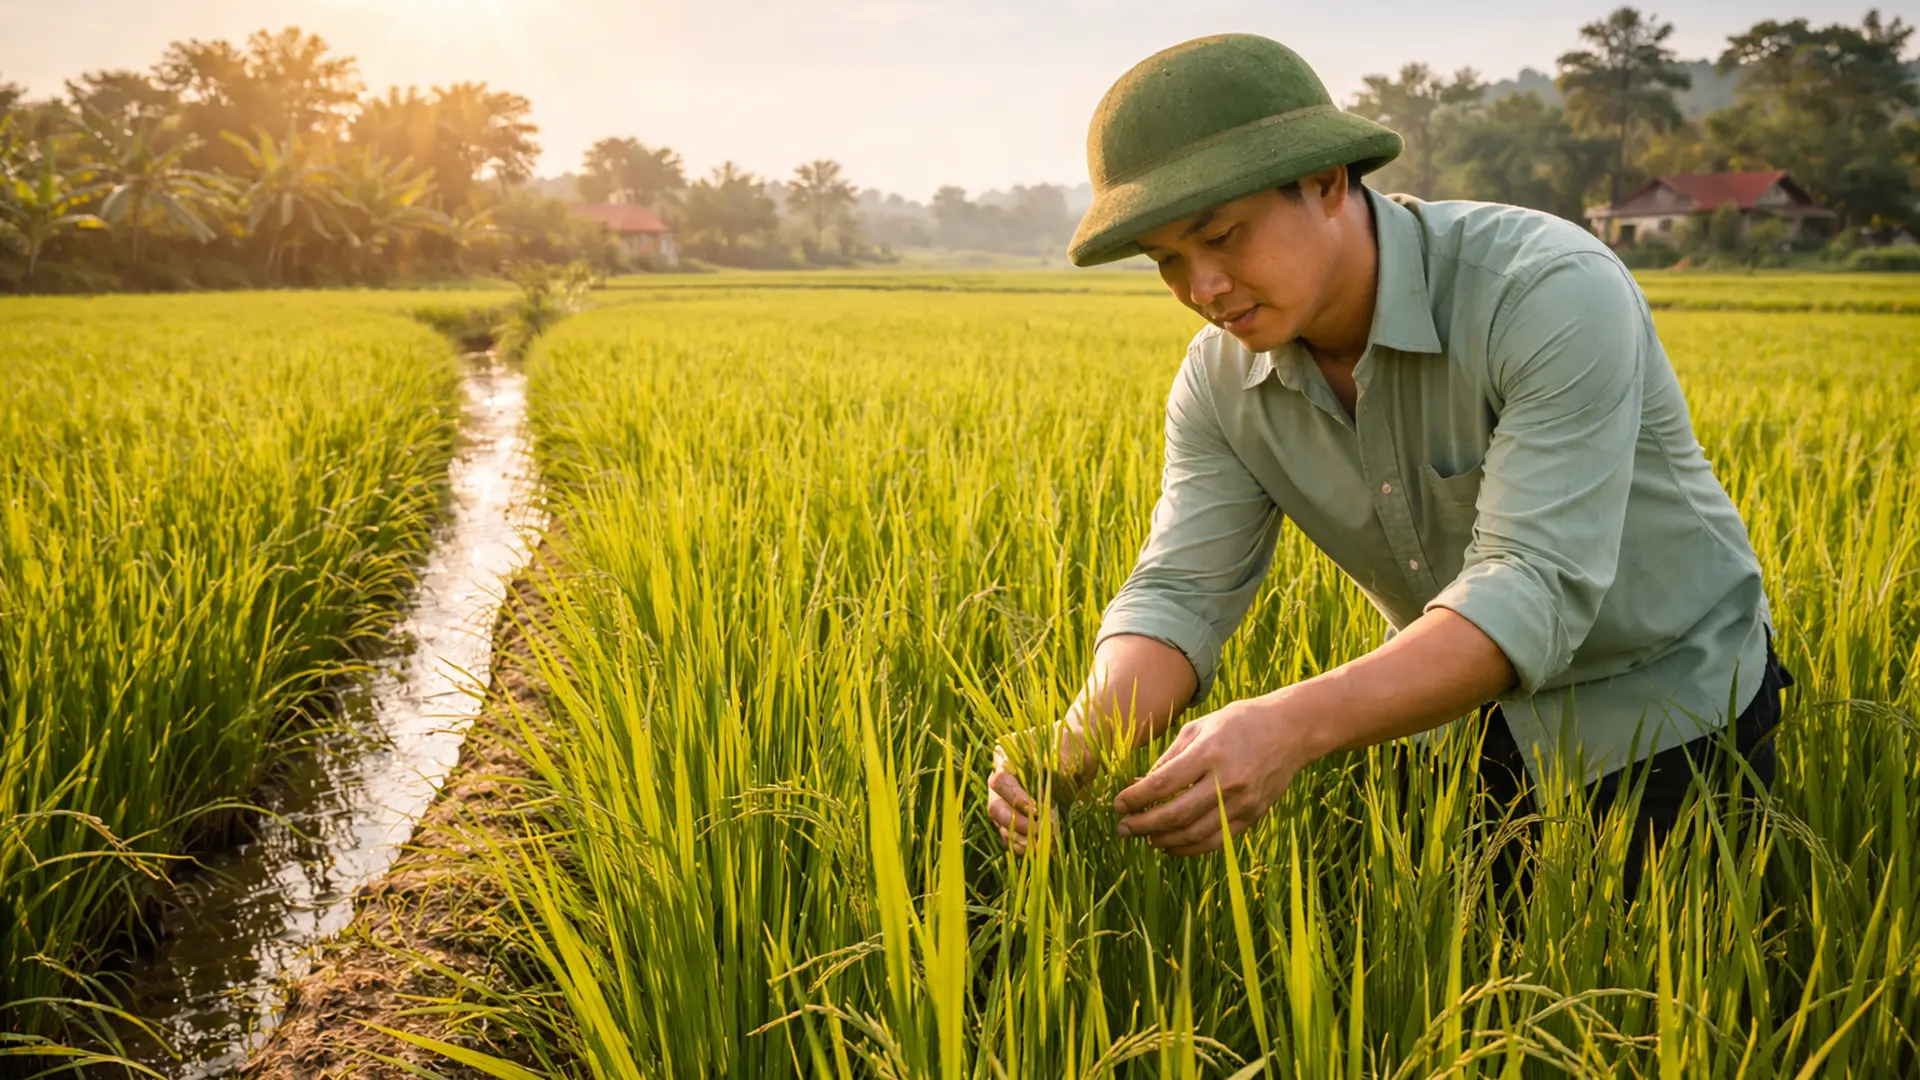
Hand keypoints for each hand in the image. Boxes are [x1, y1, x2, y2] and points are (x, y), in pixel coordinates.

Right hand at [987, 722, 1093, 855]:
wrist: (1083, 754)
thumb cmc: (1074, 746)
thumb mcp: (1073, 748)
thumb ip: (1064, 758)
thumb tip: (1058, 776)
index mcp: (1007, 757)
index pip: (1001, 780)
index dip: (1015, 798)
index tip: (1037, 810)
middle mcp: (1001, 780)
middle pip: (995, 806)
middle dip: (1015, 823)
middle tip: (1038, 833)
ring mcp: (1007, 802)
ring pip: (1001, 825)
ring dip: (1020, 838)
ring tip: (1042, 846)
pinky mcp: (1017, 818)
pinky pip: (1011, 837)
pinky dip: (1024, 846)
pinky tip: (1040, 850)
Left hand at [1111, 693, 1317, 856]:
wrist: (1290, 730)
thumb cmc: (1239, 722)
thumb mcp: (1199, 727)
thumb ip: (1169, 757)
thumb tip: (1140, 784)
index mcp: (1209, 753)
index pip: (1163, 783)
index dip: (1136, 798)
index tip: (1117, 805)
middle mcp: (1226, 781)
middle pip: (1176, 814)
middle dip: (1144, 825)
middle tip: (1123, 828)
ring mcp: (1242, 802)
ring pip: (1195, 834)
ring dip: (1164, 841)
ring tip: (1145, 838)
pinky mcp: (1253, 815)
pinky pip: (1216, 841)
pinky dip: (1190, 848)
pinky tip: (1171, 845)